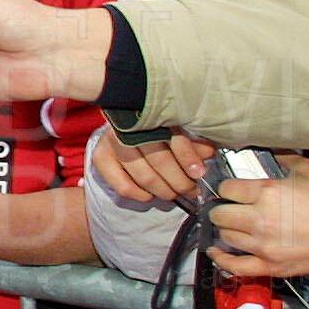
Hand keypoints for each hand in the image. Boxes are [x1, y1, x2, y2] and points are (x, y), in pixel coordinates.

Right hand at [92, 129, 216, 204]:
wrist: (124, 128)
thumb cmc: (154, 129)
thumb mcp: (177, 130)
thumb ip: (193, 141)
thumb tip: (208, 153)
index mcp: (151, 113)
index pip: (173, 137)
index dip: (188, 157)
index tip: (199, 172)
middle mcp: (129, 125)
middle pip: (160, 160)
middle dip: (180, 181)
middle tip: (191, 189)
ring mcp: (112, 142)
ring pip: (145, 176)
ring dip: (164, 190)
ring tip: (174, 193)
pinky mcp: (101, 158)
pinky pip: (123, 186)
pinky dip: (140, 195)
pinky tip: (150, 194)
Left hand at [207, 154, 308, 277]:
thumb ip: (283, 160)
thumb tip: (267, 153)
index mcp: (268, 193)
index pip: (227, 189)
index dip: (228, 187)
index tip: (233, 189)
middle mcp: (261, 220)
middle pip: (220, 214)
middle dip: (222, 208)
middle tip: (231, 207)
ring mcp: (265, 246)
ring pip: (225, 237)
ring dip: (226, 229)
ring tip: (232, 225)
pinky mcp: (272, 267)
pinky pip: (236, 266)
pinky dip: (222, 259)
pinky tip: (216, 252)